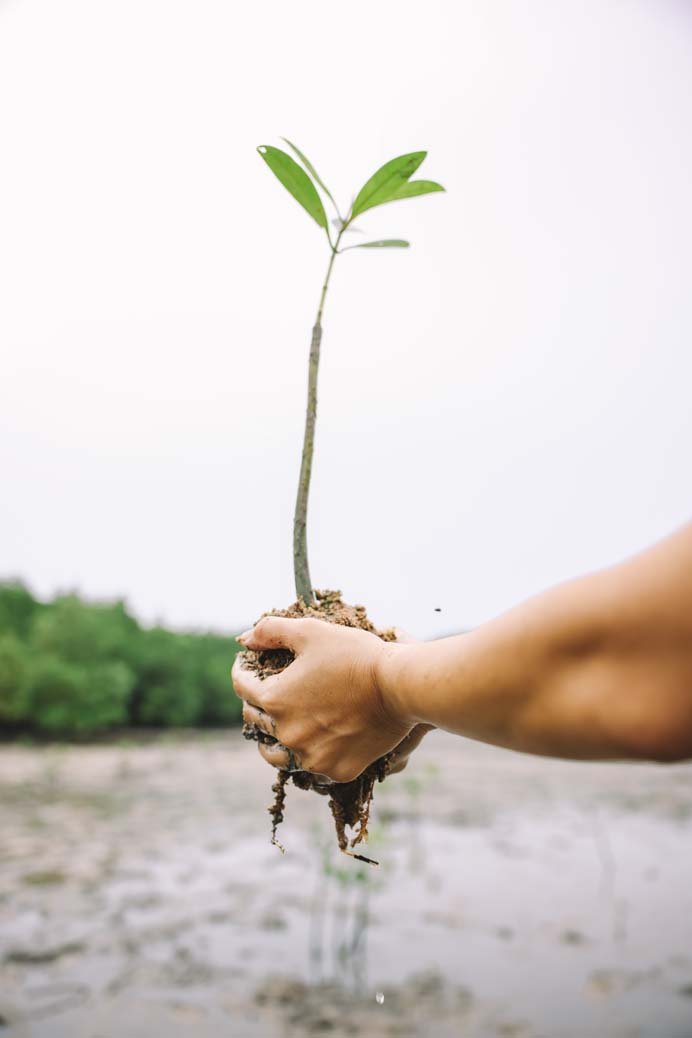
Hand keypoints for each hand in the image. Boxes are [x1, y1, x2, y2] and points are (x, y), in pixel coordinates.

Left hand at [231, 616, 415, 783]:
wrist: (400, 686)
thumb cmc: (355, 654)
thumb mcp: (310, 631)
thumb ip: (271, 630)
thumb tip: (244, 639)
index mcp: (274, 699)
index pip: (242, 686)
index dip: (241, 670)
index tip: (247, 664)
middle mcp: (287, 734)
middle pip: (255, 721)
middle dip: (255, 703)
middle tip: (264, 691)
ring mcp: (311, 757)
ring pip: (278, 754)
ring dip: (273, 739)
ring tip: (280, 727)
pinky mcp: (336, 770)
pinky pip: (313, 766)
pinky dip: (310, 754)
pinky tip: (315, 741)